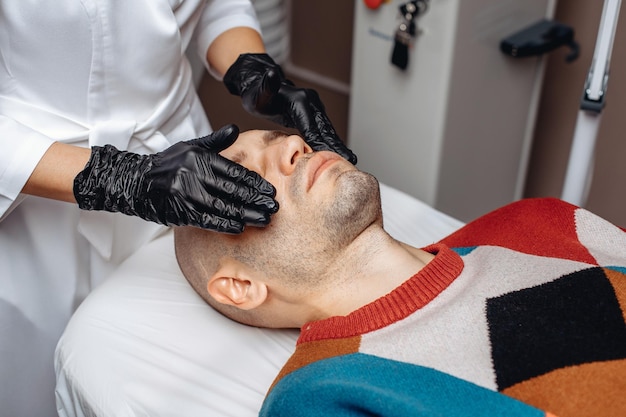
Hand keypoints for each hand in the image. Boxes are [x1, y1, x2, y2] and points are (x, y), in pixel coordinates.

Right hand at [73, 125, 277, 233]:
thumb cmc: (168, 164)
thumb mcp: (189, 146)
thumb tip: (235, 128)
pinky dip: (224, 224)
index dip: (254, 183)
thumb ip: (215, 141)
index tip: (270, 191)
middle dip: (255, 200)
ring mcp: (186, 194)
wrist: (136, 181)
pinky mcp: (179, 211)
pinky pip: (206, 220)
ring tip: (264, 219)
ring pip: (222, 207)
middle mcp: (193, 175)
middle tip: (274, 207)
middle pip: (232, 190)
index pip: (233, 172)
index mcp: (199, 158)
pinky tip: (240, 227)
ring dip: (246, 215)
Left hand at [223, 53, 356, 164]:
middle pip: (324, 128)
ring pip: (327, 129)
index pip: (312, 127)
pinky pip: (323, 130)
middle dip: (335, 146)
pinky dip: (330, 141)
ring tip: (349, 158)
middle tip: (348, 160)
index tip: (329, 156)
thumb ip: (267, 85)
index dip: (320, 143)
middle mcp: (311, 102)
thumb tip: (271, 73)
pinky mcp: (313, 113)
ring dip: (337, 145)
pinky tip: (337, 151)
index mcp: (300, 100)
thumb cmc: (257, 93)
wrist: (260, 85)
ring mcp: (314, 107)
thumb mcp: (259, 91)